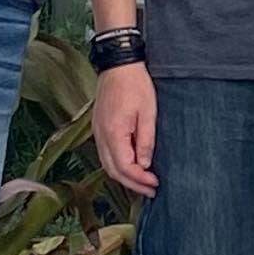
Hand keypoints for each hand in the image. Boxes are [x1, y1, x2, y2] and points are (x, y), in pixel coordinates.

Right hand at [93, 61, 157, 198]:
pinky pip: (105, 154)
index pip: (125, 167)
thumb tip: (145, 164)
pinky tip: (130, 166)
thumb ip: (145, 141)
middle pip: (113, 171)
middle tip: (151, 190)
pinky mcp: (99, 127)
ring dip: (124, 176)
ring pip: (107, 164)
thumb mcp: (147, 113)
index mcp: (114, 133)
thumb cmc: (135, 84)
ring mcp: (97, 132)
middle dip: (132, 184)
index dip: (140, 179)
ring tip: (142, 182)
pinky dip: (117, 165)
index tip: (155, 183)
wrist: (118, 64)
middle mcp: (101, 136)